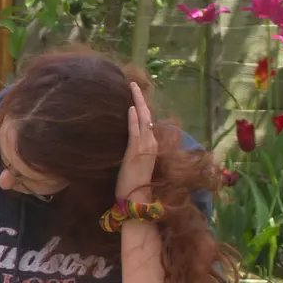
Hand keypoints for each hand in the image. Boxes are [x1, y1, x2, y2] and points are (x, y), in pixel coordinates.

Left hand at [117, 82, 157, 202]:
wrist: (137, 198)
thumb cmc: (134, 184)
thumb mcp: (135, 163)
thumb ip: (135, 150)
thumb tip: (130, 140)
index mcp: (151, 144)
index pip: (147, 121)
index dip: (142, 108)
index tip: (136, 96)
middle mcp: (151, 142)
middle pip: (147, 115)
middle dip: (140, 98)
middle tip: (134, 84)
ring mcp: (145, 146)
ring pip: (143, 119)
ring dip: (138, 102)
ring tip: (133, 87)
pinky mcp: (136, 151)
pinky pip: (135, 131)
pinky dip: (134, 119)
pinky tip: (131, 107)